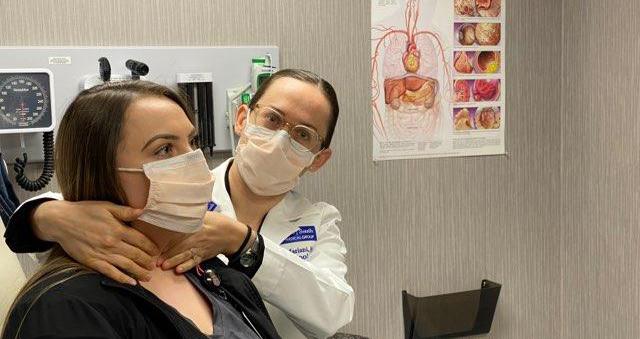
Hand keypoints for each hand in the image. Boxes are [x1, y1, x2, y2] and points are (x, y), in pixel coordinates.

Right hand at [33, 200, 158, 284]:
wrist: (60, 221)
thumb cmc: (84, 211)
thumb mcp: (106, 206)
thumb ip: (125, 211)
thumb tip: (142, 211)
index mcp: (117, 229)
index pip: (140, 240)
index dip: (150, 247)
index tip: (157, 251)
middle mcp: (112, 243)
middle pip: (136, 254)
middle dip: (147, 261)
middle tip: (154, 265)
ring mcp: (102, 254)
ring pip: (126, 265)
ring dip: (139, 272)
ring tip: (148, 276)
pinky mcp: (92, 262)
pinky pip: (110, 272)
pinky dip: (122, 279)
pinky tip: (131, 283)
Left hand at [159, 212, 246, 272]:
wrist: (232, 235)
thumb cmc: (218, 223)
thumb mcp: (206, 215)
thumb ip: (192, 215)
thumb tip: (177, 210)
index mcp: (197, 227)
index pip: (181, 234)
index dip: (169, 240)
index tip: (158, 244)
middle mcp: (198, 239)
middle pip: (181, 247)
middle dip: (168, 254)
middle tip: (156, 260)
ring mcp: (201, 249)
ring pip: (186, 256)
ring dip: (174, 261)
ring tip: (164, 266)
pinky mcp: (204, 256)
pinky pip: (194, 262)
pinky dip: (187, 267)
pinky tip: (179, 270)